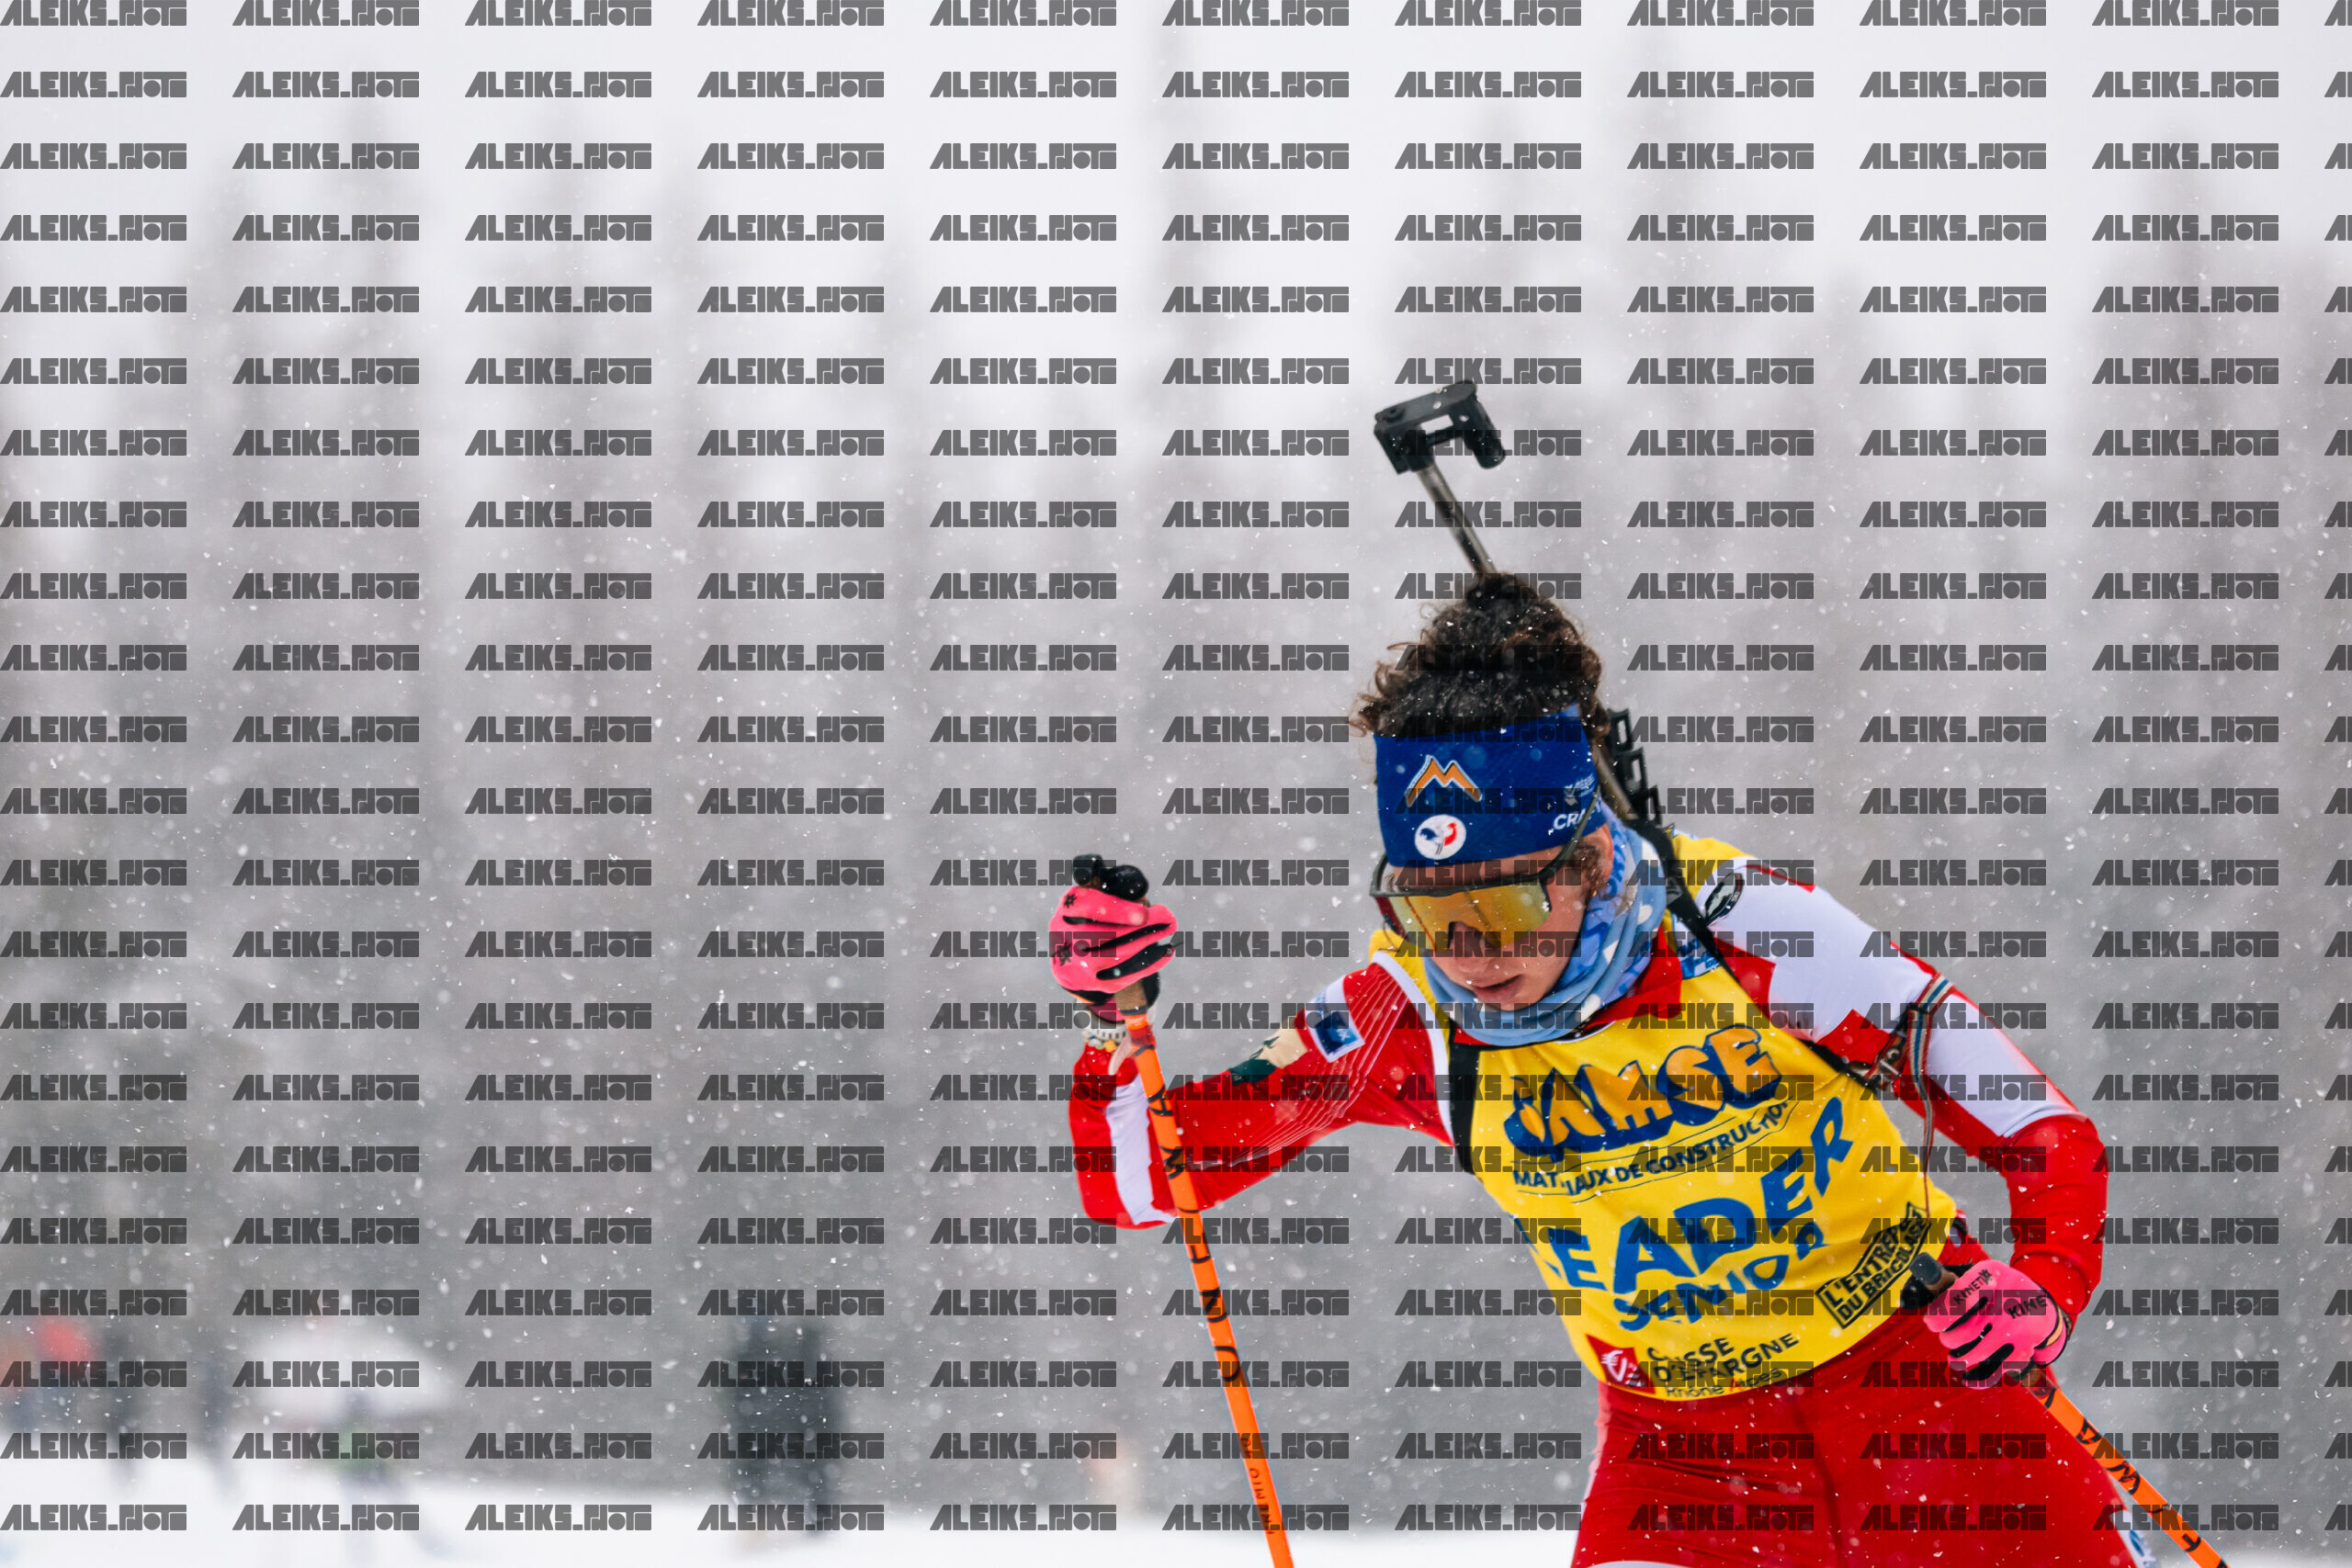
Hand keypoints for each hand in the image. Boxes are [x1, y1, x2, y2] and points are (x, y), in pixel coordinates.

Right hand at [1048, 855, 1176, 1040]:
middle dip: (1142, 926)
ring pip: (1119, 955)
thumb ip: (1112, 888)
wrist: (1071, 960)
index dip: (1118, 911)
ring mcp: (1081, 965)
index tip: (1143, 913)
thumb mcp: (1094, 897)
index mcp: (1068, 909)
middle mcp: (1067, 938)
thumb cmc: (1091, 917)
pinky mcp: (1097, 983)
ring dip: (1149, 941)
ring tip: (1169, 929)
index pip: (1089, 907)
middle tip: (1167, 917)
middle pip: (1107, 935)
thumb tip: (1138, 887)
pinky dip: (1151, 963)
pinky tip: (1166, 952)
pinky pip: (1128, 975)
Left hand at [1921, 1258, 2070, 1383]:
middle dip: (1949, 1338)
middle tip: (1947, 1337)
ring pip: (1976, 1353)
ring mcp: (2016, 1327)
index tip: (1931, 1323)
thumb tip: (1912, 1303)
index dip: (1938, 1315)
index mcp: (1991, 1277)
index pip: (1956, 1299)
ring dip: (1958, 1359)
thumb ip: (1951, 1283)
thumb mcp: (1982, 1275)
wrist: (2042, 1306)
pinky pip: (1997, 1370)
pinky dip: (1979, 1379)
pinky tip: (1966, 1379)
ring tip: (1954, 1358)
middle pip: (1965, 1330)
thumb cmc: (2000, 1290)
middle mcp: (2006, 1301)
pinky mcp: (2024, 1349)